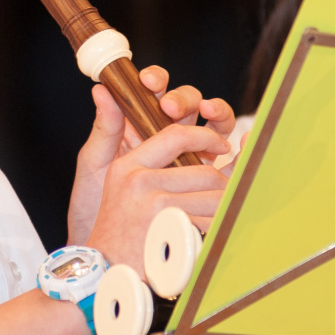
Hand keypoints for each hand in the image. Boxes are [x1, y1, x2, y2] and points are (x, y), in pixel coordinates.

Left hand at [68, 65, 236, 246]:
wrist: (108, 254)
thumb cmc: (94, 209)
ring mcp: (189, 157)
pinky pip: (229, 158)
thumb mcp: (94, 166)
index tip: (148, 82)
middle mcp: (166, 138)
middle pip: (188, 103)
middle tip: (171, 107)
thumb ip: (104, 129)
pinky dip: (240, 144)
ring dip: (216, 112)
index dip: (157, 80)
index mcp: (139, 127)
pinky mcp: (207, 181)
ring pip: (213, 122)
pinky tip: (238, 141)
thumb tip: (102, 88)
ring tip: (210, 114)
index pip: (154, 91)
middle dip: (184, 98)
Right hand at [82, 113, 229, 271]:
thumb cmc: (120, 237)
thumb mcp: (122, 190)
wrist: (102, 275)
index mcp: (127, 167)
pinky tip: (208, 240)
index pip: (176, 135)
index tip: (222, 146)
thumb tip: (205, 145)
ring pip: (215, 197)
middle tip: (222, 202)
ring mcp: (155, 204)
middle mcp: (139, 181)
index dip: (206, 137)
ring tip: (213, 224)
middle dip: (222, 188)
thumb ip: (155, 168)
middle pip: (206, 172)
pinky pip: (213, 222)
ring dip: (223, 212)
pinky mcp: (171, 228)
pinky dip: (219, 231)